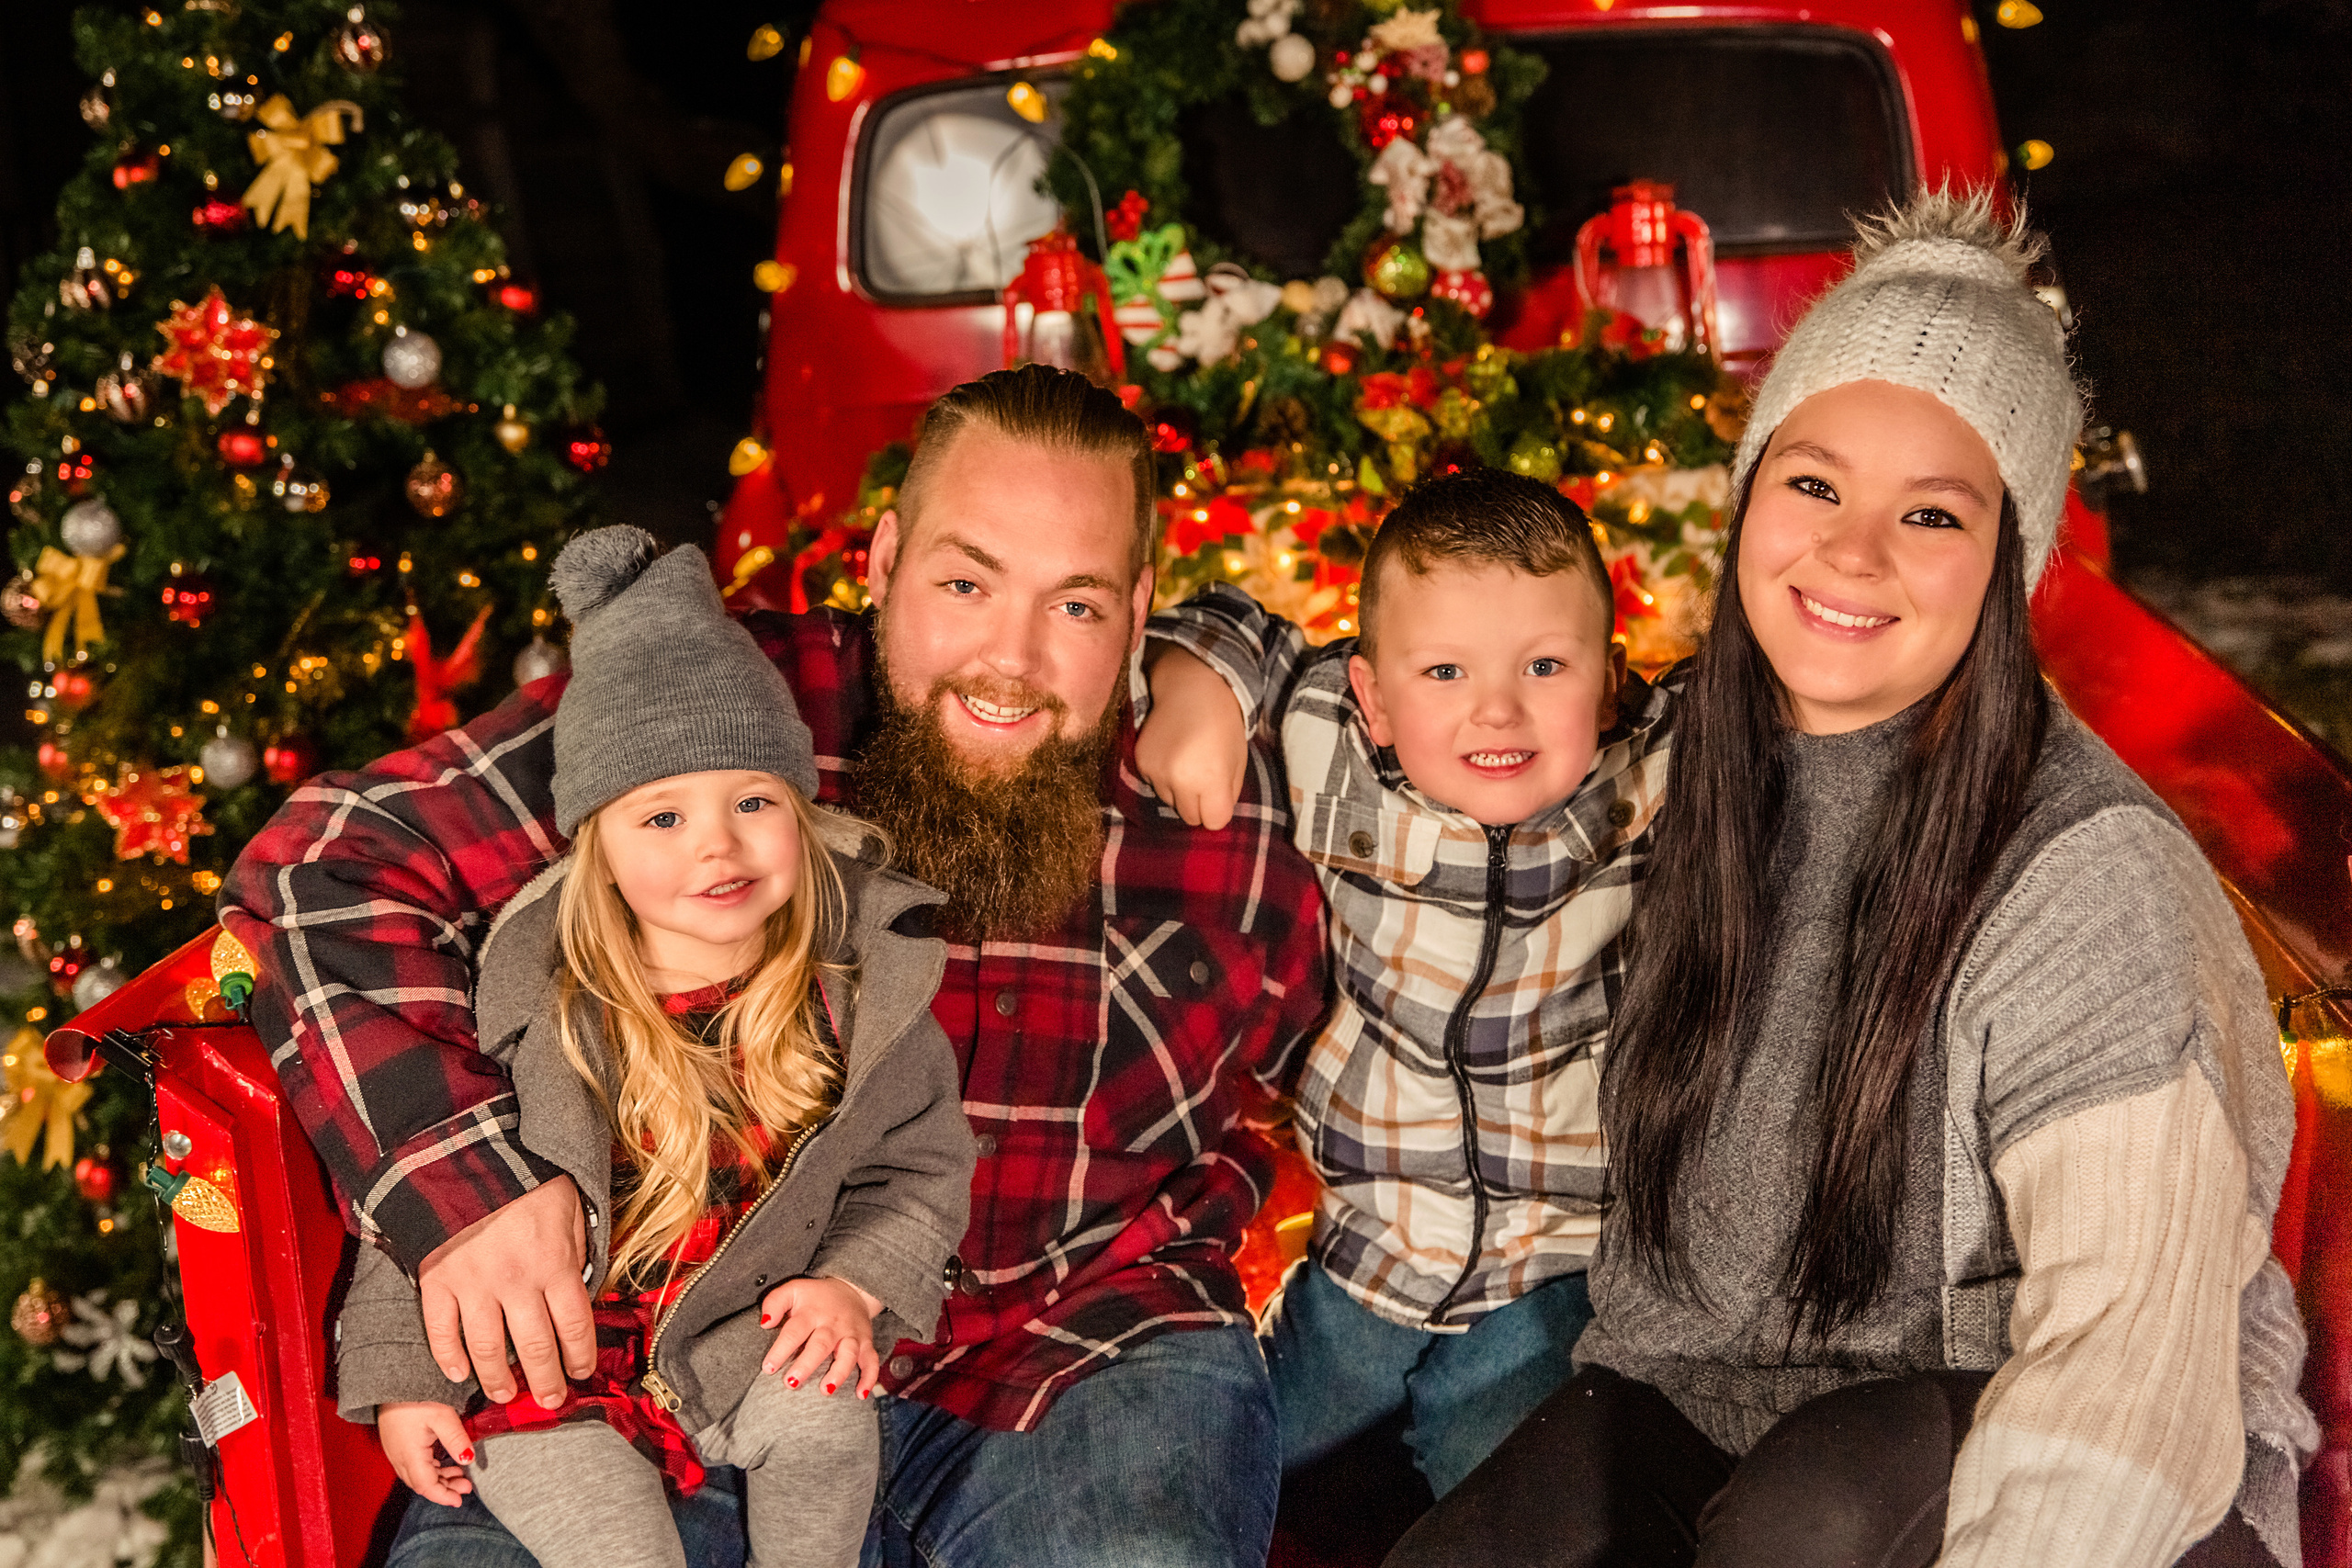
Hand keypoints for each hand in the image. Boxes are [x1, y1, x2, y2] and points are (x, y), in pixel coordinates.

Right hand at [377, 1401, 474, 1506]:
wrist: (392, 1380)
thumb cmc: (416, 1396)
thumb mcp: (443, 1416)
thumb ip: (456, 1440)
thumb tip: (468, 1460)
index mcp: (409, 1455)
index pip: (426, 1486)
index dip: (443, 1496)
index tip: (459, 1500)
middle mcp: (398, 1457)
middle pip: (421, 1483)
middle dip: (444, 1489)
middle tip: (466, 1486)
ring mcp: (395, 1451)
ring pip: (417, 1475)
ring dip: (438, 1478)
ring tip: (460, 1475)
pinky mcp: (396, 1443)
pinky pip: (412, 1465)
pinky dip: (430, 1469)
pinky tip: (444, 1462)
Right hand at [417, 1175, 594, 1407]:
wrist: (467, 1154)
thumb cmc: (526, 1179)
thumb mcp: (569, 1208)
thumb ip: (575, 1251)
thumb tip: (579, 1288)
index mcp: (554, 1263)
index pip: (574, 1325)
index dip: (580, 1356)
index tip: (581, 1372)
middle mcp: (516, 1282)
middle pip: (534, 1347)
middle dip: (546, 1380)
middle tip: (550, 1401)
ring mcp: (473, 1285)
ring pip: (487, 1349)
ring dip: (497, 1379)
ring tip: (504, 1393)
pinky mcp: (437, 1281)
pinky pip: (441, 1331)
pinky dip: (447, 1357)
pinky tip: (456, 1373)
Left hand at [759, 1276, 883, 1397]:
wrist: (852, 1289)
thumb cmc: (816, 1297)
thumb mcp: (793, 1290)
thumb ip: (774, 1303)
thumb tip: (765, 1323)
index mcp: (812, 1313)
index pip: (795, 1331)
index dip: (781, 1350)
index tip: (768, 1368)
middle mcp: (833, 1325)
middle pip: (821, 1345)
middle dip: (806, 1365)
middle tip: (791, 1383)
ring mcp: (851, 1335)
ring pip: (848, 1354)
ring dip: (838, 1373)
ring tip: (826, 1390)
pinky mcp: (866, 1343)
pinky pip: (871, 1361)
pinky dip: (868, 1378)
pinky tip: (860, 1394)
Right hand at [1137, 646, 1249, 830]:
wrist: (1190, 686)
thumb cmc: (1223, 721)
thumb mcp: (1238, 758)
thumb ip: (1229, 792)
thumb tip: (1215, 815)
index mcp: (1211, 779)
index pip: (1214, 821)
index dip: (1218, 809)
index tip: (1219, 794)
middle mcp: (1180, 781)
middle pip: (1190, 817)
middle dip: (1198, 804)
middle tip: (1203, 777)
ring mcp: (1157, 773)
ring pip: (1170, 802)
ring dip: (1179, 791)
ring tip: (1187, 761)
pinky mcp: (1142, 764)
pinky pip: (1155, 785)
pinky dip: (1164, 776)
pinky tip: (1172, 753)